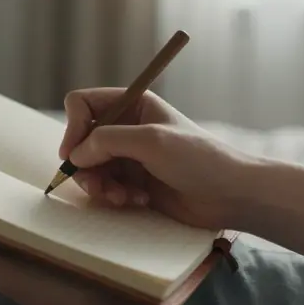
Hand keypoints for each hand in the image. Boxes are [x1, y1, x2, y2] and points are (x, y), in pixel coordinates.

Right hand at [60, 88, 257, 229]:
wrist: (230, 194)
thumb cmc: (198, 159)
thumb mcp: (151, 141)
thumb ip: (108, 141)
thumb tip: (74, 155)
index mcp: (132, 105)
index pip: (83, 104)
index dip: (73, 126)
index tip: (73, 153)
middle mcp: (126, 127)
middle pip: (82, 140)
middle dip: (85, 164)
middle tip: (95, 184)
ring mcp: (129, 156)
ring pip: (90, 167)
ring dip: (99, 185)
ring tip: (120, 197)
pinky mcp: (133, 182)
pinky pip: (105, 186)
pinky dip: (114, 195)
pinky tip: (137, 201)